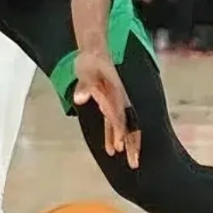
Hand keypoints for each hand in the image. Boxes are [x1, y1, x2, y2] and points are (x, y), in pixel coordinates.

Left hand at [74, 49, 140, 168]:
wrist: (94, 50)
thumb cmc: (90, 60)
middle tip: (134, 162)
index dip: (120, 130)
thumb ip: (83, 86)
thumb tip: (79, 99)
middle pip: (128, 123)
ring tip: (130, 161)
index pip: (118, 114)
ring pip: (123, 126)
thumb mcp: (84, 71)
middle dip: (132, 143)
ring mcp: (115, 102)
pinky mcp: (109, 103)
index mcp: (114, 92)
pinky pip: (113, 122)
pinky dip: (113, 135)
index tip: (123, 145)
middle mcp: (118, 99)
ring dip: (125, 142)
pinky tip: (112, 148)